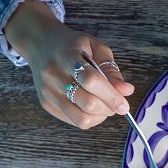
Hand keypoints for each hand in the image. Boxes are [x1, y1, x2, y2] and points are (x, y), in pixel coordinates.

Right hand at [4, 2, 134, 128]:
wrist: (41, 45)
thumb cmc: (73, 47)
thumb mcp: (95, 47)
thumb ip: (111, 69)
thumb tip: (126, 91)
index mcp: (66, 56)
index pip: (91, 80)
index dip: (111, 95)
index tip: (124, 105)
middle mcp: (53, 75)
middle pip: (88, 103)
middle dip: (109, 107)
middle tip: (116, 103)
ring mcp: (48, 92)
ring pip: (82, 118)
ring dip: (100, 116)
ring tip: (104, 104)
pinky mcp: (47, 104)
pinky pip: (75, 121)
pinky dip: (90, 118)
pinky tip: (91, 105)